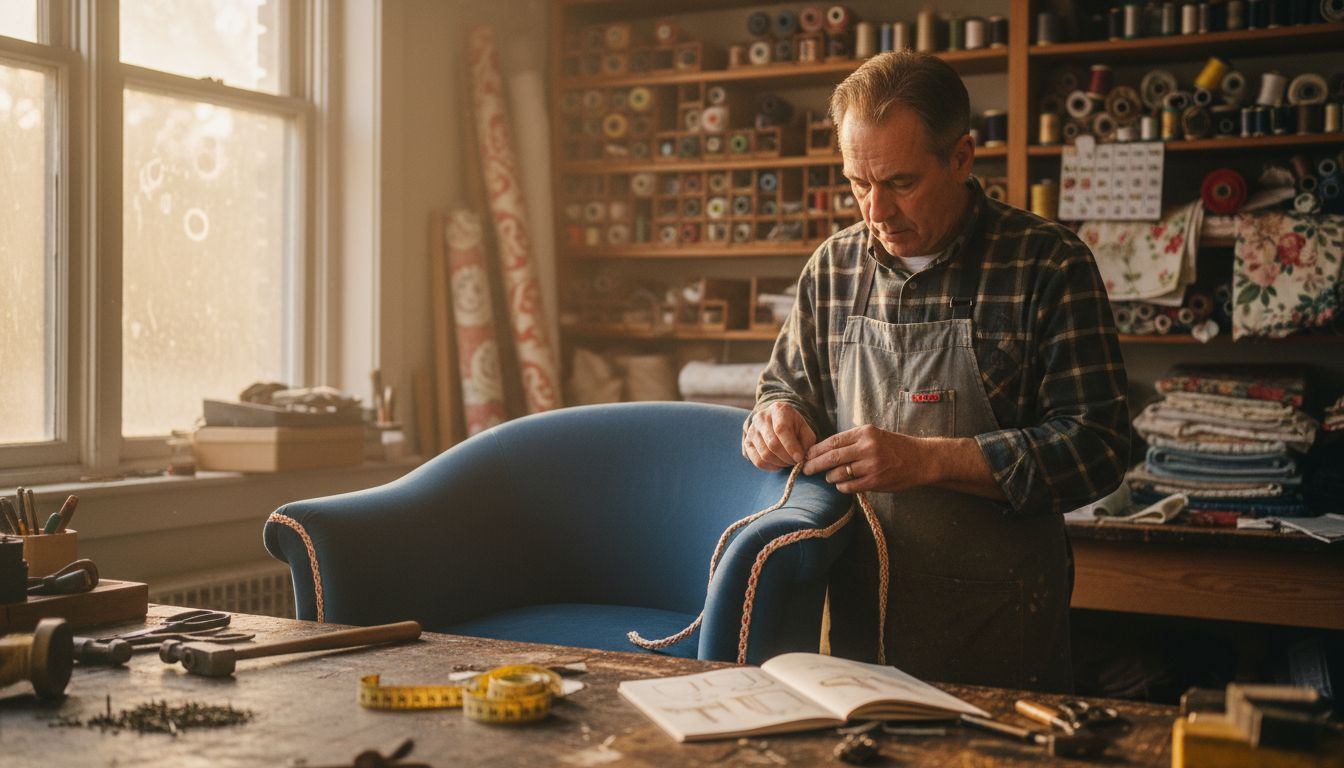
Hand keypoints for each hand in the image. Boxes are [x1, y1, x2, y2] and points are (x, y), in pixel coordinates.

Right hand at [743, 401, 815, 469]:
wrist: (776, 421)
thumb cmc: (793, 426)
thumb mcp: (804, 428)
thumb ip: (807, 441)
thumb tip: (803, 457)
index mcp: (778, 410)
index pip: (781, 429)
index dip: (791, 446)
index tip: (800, 458)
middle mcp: (761, 418)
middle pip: (772, 444)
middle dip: (787, 457)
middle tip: (796, 462)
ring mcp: (752, 430)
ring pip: (765, 454)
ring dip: (780, 463)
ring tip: (788, 462)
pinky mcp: (747, 443)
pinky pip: (758, 461)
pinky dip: (770, 467)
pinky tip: (778, 464)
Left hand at [802, 424, 940, 493]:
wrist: (921, 459)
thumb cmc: (895, 447)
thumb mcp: (874, 436)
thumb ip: (853, 442)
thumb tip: (825, 451)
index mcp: (865, 433)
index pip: (833, 441)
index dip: (816, 450)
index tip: (806, 455)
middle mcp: (867, 447)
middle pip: (832, 457)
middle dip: (815, 464)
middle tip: (806, 470)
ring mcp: (871, 465)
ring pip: (839, 473)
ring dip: (830, 477)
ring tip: (829, 477)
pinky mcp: (876, 481)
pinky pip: (850, 486)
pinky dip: (842, 487)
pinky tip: (842, 485)